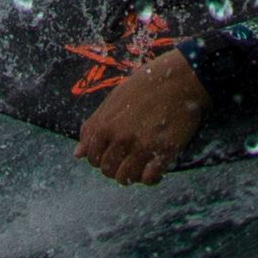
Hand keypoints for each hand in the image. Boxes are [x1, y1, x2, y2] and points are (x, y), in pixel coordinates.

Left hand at [76, 51, 209, 185]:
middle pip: (108, 170)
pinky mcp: (164, 152)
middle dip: (115, 167)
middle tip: (128, 157)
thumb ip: (93, 127)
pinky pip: (149, 179)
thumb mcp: (113, 100)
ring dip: (131, 175)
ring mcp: (142, 146)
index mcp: (106, 125)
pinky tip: (155, 168)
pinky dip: (150, 178)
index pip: (92, 157)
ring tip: (141, 164)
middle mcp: (121, 138)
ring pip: (126, 178)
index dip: (100, 158)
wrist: (179, 79)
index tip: (112, 152)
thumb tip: (77, 154)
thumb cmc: (145, 85)